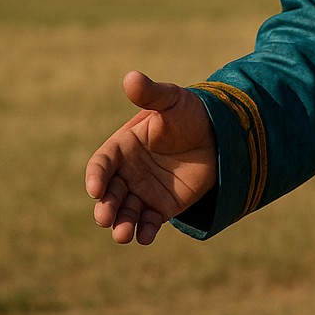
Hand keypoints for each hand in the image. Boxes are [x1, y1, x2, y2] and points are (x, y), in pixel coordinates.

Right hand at [84, 71, 217, 244]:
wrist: (219, 134)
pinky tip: (145, 237)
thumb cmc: (189, 113)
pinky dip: (145, 231)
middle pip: (109, 193)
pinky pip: (150, 222)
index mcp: (122, 146)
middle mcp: (128, 172)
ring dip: (122, 224)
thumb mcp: (171, 101)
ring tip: (123, 235)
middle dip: (105, 207)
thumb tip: (131, 77)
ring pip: (126, 212)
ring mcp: (144, 190)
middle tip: (105, 218)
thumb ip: (150, 94)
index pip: (102, 164)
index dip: (96, 177)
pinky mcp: (163, 206)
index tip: (95, 189)